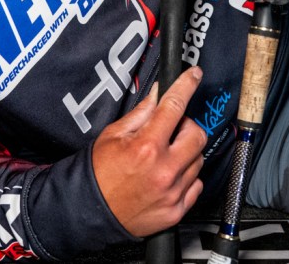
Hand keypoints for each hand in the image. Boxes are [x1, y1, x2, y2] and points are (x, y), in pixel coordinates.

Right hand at [91, 66, 207, 236]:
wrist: (90, 212)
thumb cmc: (99, 174)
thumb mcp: (113, 136)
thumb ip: (141, 113)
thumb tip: (158, 94)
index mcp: (146, 147)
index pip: (174, 106)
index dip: (187, 85)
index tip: (194, 76)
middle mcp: (164, 170)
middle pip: (197, 134)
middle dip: (186, 127)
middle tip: (171, 130)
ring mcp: (172, 192)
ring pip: (198, 160)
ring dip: (186, 152)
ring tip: (165, 156)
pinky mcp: (177, 211)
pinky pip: (196, 185)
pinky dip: (187, 176)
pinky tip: (169, 175)